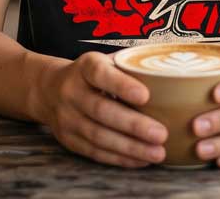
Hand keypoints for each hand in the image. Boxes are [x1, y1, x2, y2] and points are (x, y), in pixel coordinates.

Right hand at [41, 51, 167, 168]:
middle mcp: (72, 91)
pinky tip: (141, 159)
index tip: (145, 95)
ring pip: (99, 136)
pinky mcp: (69, 140)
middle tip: (161, 133)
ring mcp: (68, 118)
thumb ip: (130, 64)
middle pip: (102, 111)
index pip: (101, 74)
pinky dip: (120, 158)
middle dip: (133, 125)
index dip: (122, 85)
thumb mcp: (104, 59)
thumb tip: (170, 68)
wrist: (49, 89)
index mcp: (85, 67)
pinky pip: (96, 152)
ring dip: (130, 147)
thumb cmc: (91, 74)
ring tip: (157, 152)